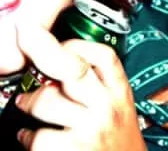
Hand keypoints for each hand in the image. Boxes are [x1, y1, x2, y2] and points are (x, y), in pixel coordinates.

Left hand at [15, 23, 145, 150]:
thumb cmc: (120, 141)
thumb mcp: (121, 107)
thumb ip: (101, 87)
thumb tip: (65, 69)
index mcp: (121, 92)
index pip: (104, 56)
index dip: (78, 46)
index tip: (62, 48)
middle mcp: (108, 107)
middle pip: (72, 72)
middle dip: (46, 68)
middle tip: (34, 70)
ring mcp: (91, 129)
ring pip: (47, 101)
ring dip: (30, 103)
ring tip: (28, 106)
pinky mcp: (73, 150)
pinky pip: (37, 135)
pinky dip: (27, 136)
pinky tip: (31, 137)